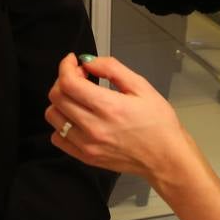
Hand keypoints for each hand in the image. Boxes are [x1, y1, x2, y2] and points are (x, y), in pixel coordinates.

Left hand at [46, 54, 196, 185]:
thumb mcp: (141, 86)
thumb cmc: (159, 123)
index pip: (68, 83)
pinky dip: (61, 124)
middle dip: (63, 80)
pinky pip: (57, 138)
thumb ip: (112, 69)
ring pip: (53, 116)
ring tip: (78, 97)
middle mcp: (93, 127)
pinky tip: (77, 118)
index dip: (66, 66)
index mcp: (108, 107)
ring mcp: (87, 145)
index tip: (73, 61)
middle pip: (56, 97)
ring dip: (61, 101)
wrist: (166, 158)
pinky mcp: (85, 157)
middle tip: (80, 77)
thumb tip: (88, 61)